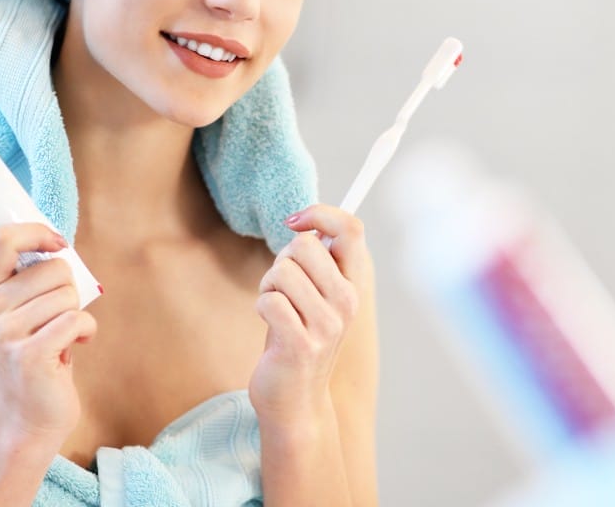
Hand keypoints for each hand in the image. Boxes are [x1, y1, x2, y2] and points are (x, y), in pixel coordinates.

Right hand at [0, 224, 96, 443]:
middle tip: (57, 316)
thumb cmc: (35, 352)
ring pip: (68, 294)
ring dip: (76, 313)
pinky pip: (76, 320)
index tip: (58, 244)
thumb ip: (31, 278)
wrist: (27, 413)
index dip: (37, 232)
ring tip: (61, 335)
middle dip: (69, 289)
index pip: (1, 239)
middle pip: (53, 268)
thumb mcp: (21, 311)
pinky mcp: (28, 355)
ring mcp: (5, 334)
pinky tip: (78, 345)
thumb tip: (59, 243)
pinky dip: (87, 331)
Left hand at [249, 204, 373, 423]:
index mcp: (353, 285)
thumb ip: (318, 263)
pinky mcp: (301, 344)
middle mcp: (346, 302)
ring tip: (276, 308)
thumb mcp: (316, 297)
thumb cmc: (297, 338)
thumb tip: (309, 221)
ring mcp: (326, 325)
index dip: (320, 214)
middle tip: (282, 286)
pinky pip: (269, 300)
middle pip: (304, 245)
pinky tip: (270, 325)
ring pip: (282, 271)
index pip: (351, 229)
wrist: (295, 400)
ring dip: (268, 285)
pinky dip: (261, 307)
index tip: (295, 221)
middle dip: (281, 260)